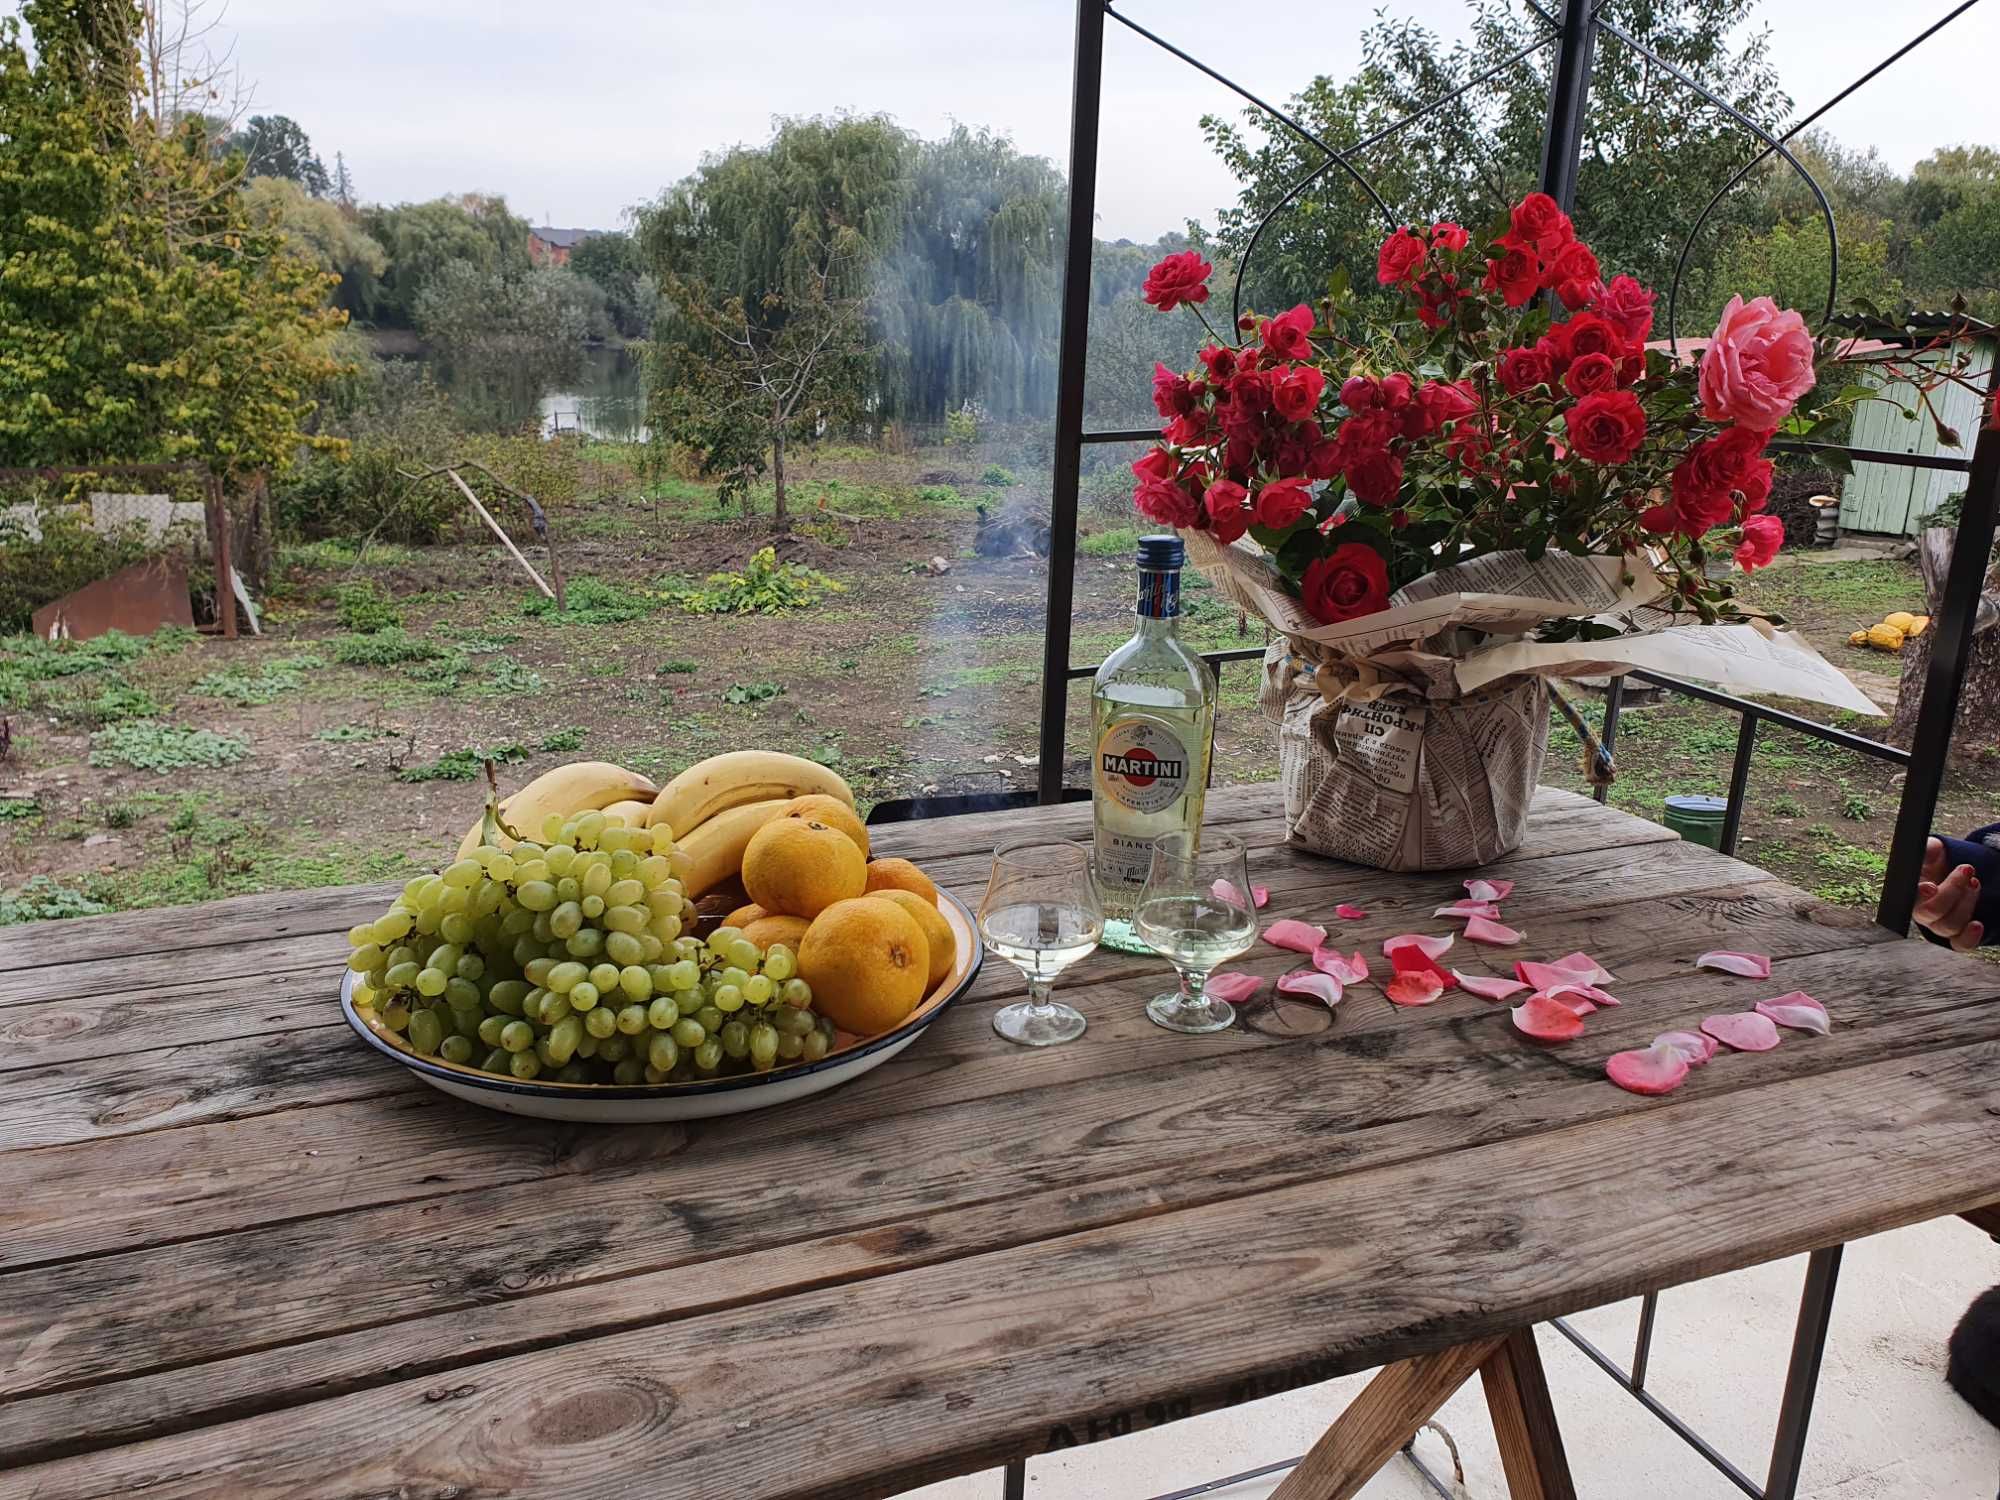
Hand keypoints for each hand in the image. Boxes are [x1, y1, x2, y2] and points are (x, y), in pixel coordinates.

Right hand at [1916, 837, 1985, 951]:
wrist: (1954, 872)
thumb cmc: (1938, 862)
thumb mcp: (1932, 850)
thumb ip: (1926, 849)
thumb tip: (1923, 849)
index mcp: (1910, 892)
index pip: (1909, 898)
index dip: (1919, 895)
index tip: (1930, 886)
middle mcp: (1921, 913)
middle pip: (1932, 912)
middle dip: (1953, 890)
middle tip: (1966, 870)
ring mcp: (1939, 925)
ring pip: (1949, 925)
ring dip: (1966, 904)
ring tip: (1974, 883)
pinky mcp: (1956, 935)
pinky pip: (1959, 945)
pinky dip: (1969, 938)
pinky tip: (1977, 924)